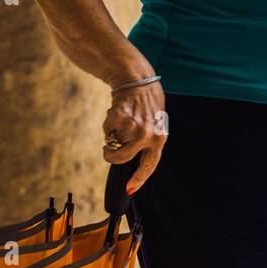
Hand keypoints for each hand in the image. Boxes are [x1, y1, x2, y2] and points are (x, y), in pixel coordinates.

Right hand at [102, 80, 166, 194]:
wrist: (137, 78)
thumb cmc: (146, 103)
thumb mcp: (155, 124)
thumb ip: (147, 142)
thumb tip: (131, 161)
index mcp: (159, 139)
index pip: (149, 165)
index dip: (138, 179)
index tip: (129, 189)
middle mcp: (147, 136)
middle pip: (122, 158)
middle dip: (111, 156)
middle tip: (107, 151)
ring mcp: (133, 127)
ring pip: (113, 142)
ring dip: (112, 134)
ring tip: (121, 120)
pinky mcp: (120, 117)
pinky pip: (107, 130)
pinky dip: (108, 123)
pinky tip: (117, 113)